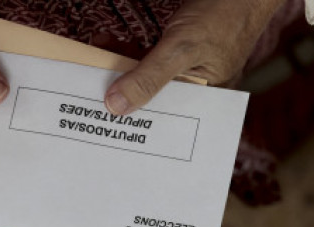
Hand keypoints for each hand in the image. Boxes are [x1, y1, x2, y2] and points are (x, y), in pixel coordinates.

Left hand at [105, 0, 284, 114]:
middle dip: (124, 96)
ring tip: (93, 66)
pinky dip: (127, 51)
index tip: (107, 125)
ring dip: (120, 70)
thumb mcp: (181, 49)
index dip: (138, 123)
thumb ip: (149, 78)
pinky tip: (106, 45)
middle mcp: (197, 86)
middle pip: (154, 100)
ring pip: (147, 77)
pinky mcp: (178, 47)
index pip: (168, 120)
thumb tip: (115, 106)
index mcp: (208, 99)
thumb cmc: (223, 13)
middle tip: (90, 97)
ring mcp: (187, 66)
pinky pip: (147, 56)